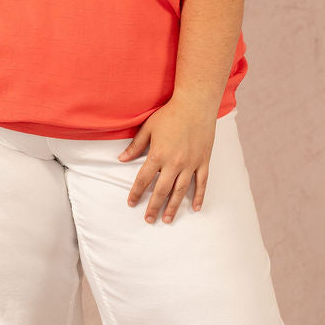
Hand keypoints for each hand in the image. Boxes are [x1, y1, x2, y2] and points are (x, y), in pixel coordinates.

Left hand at [117, 97, 216, 223]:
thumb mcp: (148, 128)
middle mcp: (174, 163)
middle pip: (161, 190)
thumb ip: (135, 146)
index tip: (131, 203)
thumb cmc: (170, 114)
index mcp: (158, 155)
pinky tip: (195, 208)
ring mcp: (190, 164)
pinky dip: (199, 196)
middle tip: (148, 219)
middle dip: (153, 207)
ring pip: (181, 191)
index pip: (143, 180)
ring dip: (173, 207)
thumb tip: (121, 159)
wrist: (195, 104)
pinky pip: (201, 183)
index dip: (136, 193)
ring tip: (167, 219)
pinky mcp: (203, 161)